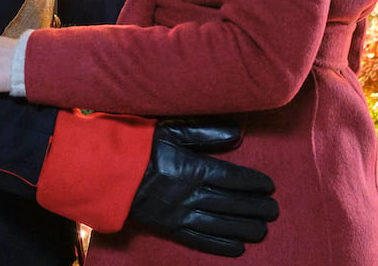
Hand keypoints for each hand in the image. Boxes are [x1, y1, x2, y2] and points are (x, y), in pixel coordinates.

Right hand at [129, 120, 277, 256]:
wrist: (103, 173)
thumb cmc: (136, 146)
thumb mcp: (169, 131)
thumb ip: (203, 132)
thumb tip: (236, 133)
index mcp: (191, 168)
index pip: (231, 177)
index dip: (252, 182)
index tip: (269, 186)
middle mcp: (188, 194)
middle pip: (229, 203)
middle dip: (254, 207)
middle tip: (274, 211)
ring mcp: (178, 214)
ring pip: (219, 224)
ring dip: (243, 228)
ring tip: (262, 230)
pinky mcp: (168, 227)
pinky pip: (198, 239)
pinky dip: (219, 244)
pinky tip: (236, 248)